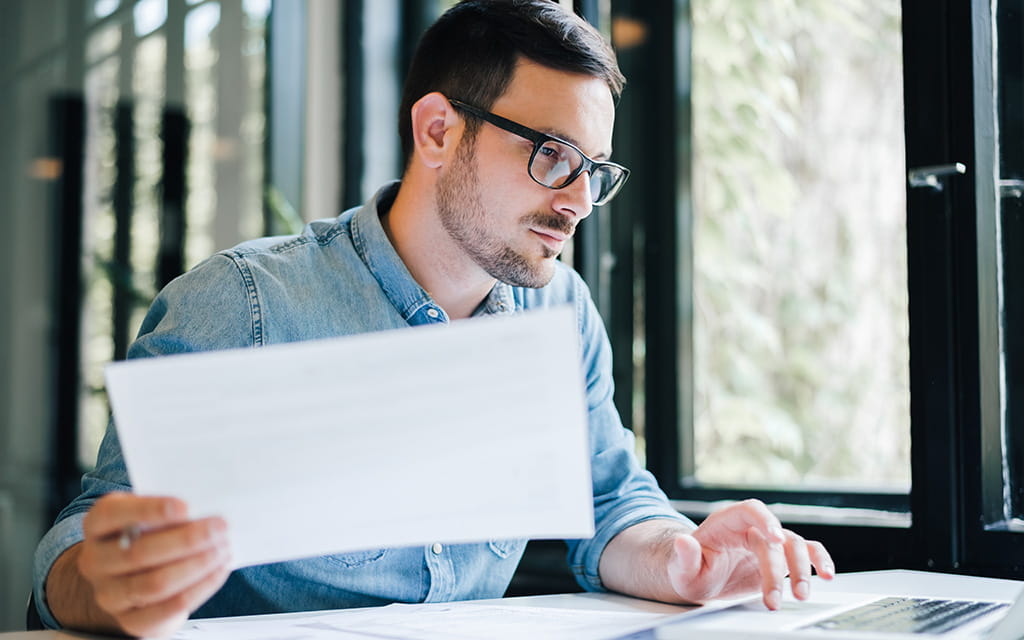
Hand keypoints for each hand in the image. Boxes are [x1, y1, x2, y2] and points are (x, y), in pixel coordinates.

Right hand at [75, 492, 230, 636]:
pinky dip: (199, 588)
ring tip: (223, 549)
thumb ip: (169, 510)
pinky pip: (167, 609)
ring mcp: (109, 595)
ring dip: (196, 565)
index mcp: (97, 525)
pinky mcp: (131, 621)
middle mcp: (95, 561)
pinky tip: (218, 571)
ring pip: (155, 584)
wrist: (132, 578)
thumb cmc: (148, 535)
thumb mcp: (149, 514)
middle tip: (219, 527)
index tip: (185, 507)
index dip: (149, 510)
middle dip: (186, 540)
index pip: (112, 515)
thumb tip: (206, 505)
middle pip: (139, 553)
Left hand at [667, 499, 833, 609]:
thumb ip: (684, 556)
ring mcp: (768, 542)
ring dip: (801, 569)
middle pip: (774, 538)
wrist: (701, 579)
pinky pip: (807, 553)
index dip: (765, 520)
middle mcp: (751, 528)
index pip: (750, 510)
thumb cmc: (690, 570)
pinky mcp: (780, 558)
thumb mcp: (681, 568)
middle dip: (778, 569)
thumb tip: (682, 541)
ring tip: (800, 595)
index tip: (775, 538)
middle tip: (775, 598)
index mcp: (727, 522)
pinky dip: (819, 561)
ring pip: (795, 545)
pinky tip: (827, 575)